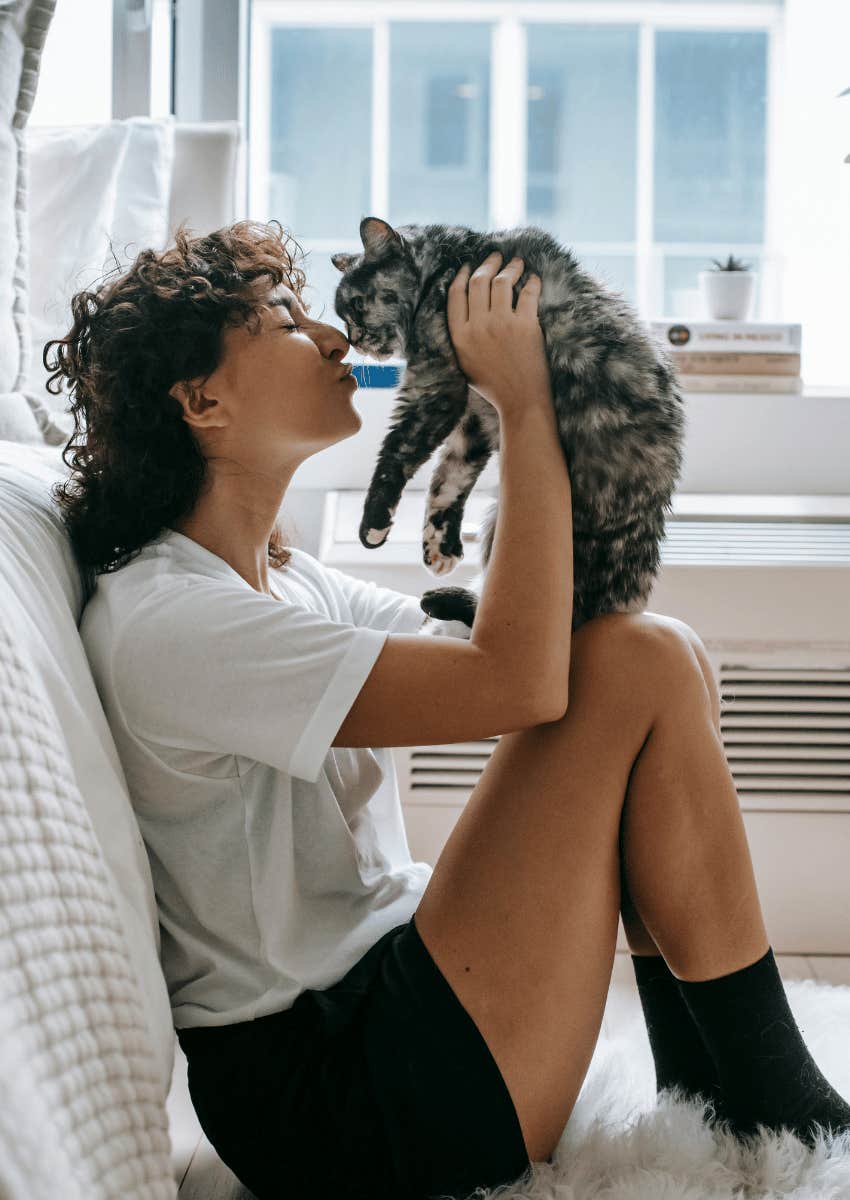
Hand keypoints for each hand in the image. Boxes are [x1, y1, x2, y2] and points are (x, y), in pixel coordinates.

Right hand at [446, 251, 551, 416]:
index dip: (461, 274)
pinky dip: (532, 281)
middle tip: (495, 256)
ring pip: (502, 281)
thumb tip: (464, 308)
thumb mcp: (465, 363)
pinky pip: (528, 293)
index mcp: (460, 336)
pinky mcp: (526, 326)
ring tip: (516, 263)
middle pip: (478, 281)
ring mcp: (502, 325)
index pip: (456, 294)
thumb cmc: (494, 385)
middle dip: (487, 263)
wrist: (520, 402)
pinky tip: (533, 278)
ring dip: (510, 267)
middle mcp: (478, 327)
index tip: (468, 266)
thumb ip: (461, 336)